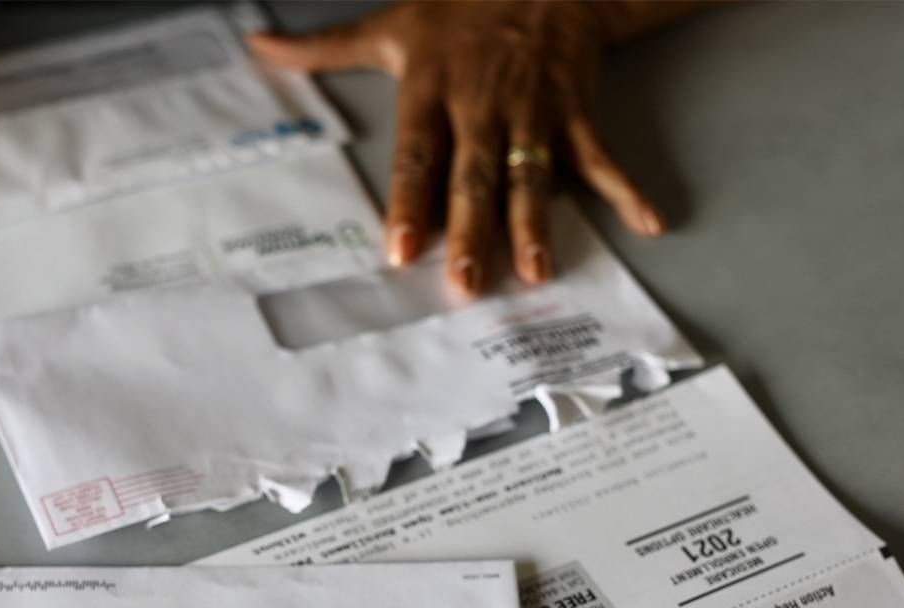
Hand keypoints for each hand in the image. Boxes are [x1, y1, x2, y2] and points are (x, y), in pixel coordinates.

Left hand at [251, 1, 684, 296]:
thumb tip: (257, 49)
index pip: (417, 155)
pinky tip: (646, 223)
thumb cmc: (458, 8)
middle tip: (469, 284)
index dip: (408, 202)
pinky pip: (600, 154)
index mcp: (433, 91)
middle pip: (476, 177)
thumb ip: (323, 48)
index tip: (401, 249)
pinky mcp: (573, 111)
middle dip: (473, 232)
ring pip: (533, 174)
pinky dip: (625, 188)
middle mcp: (481, 107)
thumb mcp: (388, 24)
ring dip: (537, 223)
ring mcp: (532, 112)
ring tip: (538, 271)